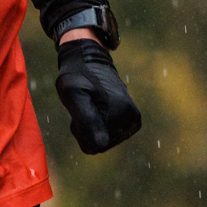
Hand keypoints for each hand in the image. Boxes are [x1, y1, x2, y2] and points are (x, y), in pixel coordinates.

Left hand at [54, 39, 140, 153]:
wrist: (90, 61)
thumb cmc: (79, 76)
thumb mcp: (74, 94)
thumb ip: (86, 120)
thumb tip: (100, 146)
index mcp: (121, 114)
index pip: (93, 146)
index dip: (80, 130)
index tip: (80, 108)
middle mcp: (131, 120)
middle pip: (100, 144)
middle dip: (86, 129)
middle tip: (84, 104)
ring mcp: (132, 121)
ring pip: (104, 141)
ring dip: (91, 126)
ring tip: (91, 104)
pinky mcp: (132, 121)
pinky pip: (109, 136)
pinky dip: (98, 125)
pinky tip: (97, 108)